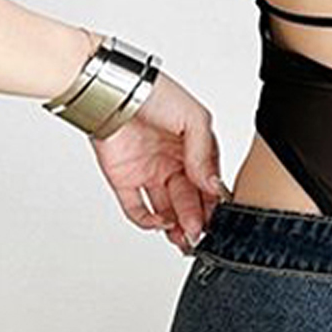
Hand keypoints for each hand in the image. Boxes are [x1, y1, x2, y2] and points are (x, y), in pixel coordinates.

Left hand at [88, 69, 229, 254]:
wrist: (112, 92)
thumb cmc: (153, 94)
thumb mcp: (194, 118)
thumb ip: (204, 154)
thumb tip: (213, 186)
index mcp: (193, 149)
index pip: (208, 184)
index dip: (214, 203)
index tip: (218, 219)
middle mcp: (172, 163)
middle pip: (188, 201)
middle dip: (196, 220)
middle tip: (199, 233)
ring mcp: (148, 173)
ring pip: (166, 210)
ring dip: (176, 228)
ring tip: (184, 239)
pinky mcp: (124, 181)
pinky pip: (136, 209)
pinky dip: (147, 222)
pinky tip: (160, 224)